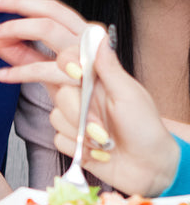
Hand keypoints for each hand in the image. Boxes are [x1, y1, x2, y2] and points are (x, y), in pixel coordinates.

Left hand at [0, 0, 89, 99]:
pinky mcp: (84, 76)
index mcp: (81, 34)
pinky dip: (21, 71)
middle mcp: (88, 39)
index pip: (52, 9)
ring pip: (48, 29)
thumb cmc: (79, 97)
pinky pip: (45, 68)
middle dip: (19, 3)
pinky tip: (3, 75)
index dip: (22, 2)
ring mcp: (88, 54)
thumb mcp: (48, 71)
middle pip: (52, 10)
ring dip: (16, 28)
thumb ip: (25, 55)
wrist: (107, 129)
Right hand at [48, 41, 179, 196]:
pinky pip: (57, 137)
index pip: (67, 60)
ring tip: (106, 141)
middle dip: (78, 113)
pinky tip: (97, 152)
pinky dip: (78, 148)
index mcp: (99, 79)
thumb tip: (98, 36)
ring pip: (56, 116)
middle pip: (59, 92)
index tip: (75, 74)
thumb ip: (108, 67)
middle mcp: (84, 95)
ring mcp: (75, 117)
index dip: (64, 64)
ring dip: (82, 134)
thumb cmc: (146, 129)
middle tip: (100, 127)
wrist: (148, 168)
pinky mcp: (69, 138)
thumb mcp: (129, 95)